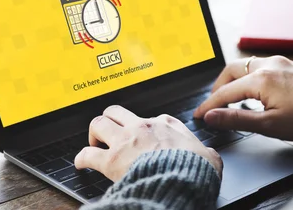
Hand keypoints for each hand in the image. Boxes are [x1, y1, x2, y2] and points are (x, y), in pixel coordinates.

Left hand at [75, 105, 222, 181]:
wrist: (182, 181)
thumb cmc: (195, 170)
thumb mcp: (209, 156)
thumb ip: (206, 152)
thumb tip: (210, 157)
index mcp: (166, 124)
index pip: (151, 118)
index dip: (145, 128)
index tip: (143, 137)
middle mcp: (143, 127)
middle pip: (117, 111)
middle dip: (110, 120)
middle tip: (110, 133)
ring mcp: (125, 141)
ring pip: (99, 123)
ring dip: (94, 133)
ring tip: (95, 143)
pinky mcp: (112, 160)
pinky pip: (87, 154)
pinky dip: (82, 158)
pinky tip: (81, 163)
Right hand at [193, 56, 292, 141]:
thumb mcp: (269, 125)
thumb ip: (237, 119)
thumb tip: (211, 116)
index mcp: (260, 79)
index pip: (225, 92)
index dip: (209, 105)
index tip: (198, 116)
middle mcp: (267, 65)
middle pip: (231, 70)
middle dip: (218, 87)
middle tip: (214, 105)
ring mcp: (279, 62)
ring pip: (245, 66)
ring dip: (233, 81)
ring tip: (231, 100)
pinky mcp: (287, 65)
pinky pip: (259, 66)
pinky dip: (248, 77)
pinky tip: (252, 92)